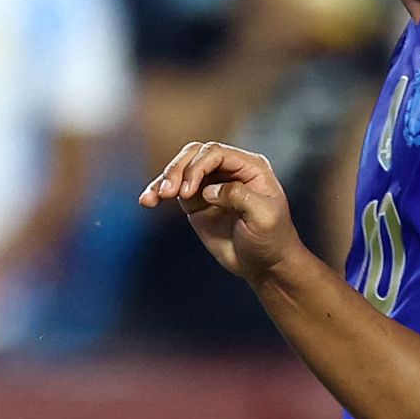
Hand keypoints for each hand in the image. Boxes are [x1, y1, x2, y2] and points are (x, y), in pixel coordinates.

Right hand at [141, 140, 300, 283]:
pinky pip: (173, 190)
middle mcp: (228, 170)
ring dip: (164, 180)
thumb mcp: (264, 217)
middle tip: (168, 192)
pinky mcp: (196, 202)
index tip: (188, 192)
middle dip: (177, 170)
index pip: (216, 153)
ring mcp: (210, 184)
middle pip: (194, 155)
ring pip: (180, 169)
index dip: (197, 166)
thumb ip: (239, 196)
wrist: (265, 265)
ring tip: (153, 198)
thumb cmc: (271, 239)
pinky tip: (148, 200)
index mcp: (249, 166)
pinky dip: (158, 192)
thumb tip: (209, 191)